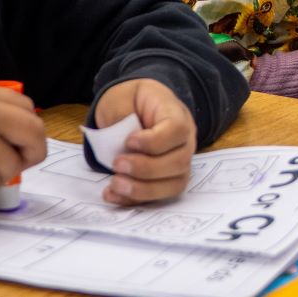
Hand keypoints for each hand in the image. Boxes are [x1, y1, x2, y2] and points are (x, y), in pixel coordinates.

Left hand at [93, 79, 196, 204]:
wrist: (133, 109)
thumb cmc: (130, 101)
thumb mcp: (120, 98)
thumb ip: (119, 115)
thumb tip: (120, 144)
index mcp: (176, 114)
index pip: (177, 130)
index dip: (155, 141)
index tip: (129, 142)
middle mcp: (185, 141)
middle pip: (179, 162)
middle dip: (146, 169)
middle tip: (117, 164)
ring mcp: (179, 163)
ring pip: (174, 184)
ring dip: (143, 189)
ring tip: (115, 184)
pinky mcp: (168, 180)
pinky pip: (160, 197)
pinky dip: (135, 200)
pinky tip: (113, 195)